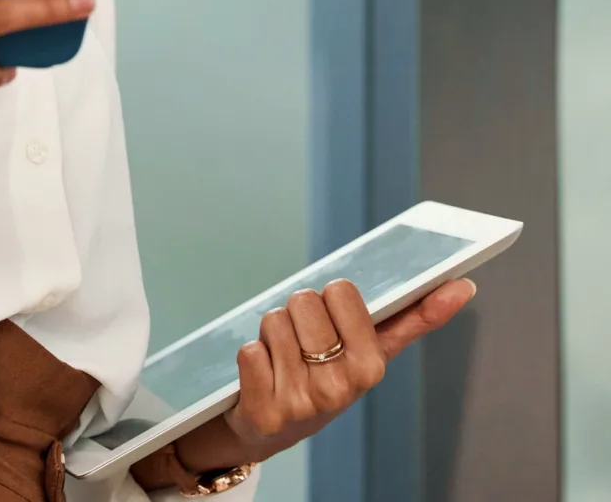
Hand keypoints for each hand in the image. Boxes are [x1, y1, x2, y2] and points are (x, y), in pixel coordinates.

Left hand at [131, 276, 476, 488]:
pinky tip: (262, 375)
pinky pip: (248, 351)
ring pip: (273, 320)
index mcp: (371, 367)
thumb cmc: (328, 374)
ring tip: (283, 359)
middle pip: (304, 300)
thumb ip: (416, 316)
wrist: (276, 427)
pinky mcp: (265, 414)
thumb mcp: (371, 349)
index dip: (330, 298)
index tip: (334, 320)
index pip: (341, 290)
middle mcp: (340, 389)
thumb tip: (463, 286)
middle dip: (297, 312)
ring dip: (271, 333)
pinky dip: (250, 355)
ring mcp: (303, 404)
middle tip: (304, 342)